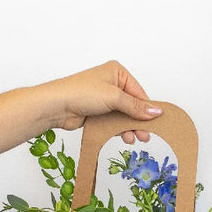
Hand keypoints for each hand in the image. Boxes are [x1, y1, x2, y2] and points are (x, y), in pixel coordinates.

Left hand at [42, 60, 160, 142]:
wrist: (55, 106)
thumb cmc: (81, 93)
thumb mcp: (114, 98)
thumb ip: (136, 107)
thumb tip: (156, 112)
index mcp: (117, 72)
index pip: (139, 92)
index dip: (147, 109)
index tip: (156, 123)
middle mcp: (111, 83)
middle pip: (132, 104)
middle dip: (138, 120)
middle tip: (145, 135)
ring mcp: (103, 97)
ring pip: (123, 114)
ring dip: (128, 127)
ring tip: (133, 138)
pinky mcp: (97, 110)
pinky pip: (113, 119)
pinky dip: (118, 128)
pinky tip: (123, 136)